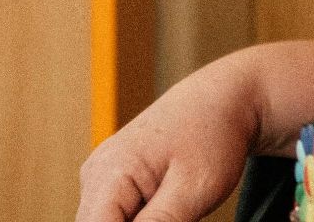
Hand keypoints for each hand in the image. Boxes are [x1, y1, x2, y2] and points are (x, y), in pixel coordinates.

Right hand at [75, 38, 313, 221]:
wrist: (219, 103)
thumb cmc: (211, 138)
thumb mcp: (193, 191)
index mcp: (110, 172)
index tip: (168, 219)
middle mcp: (95, 173)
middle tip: (178, 214)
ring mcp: (99, 174)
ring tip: (177, 211)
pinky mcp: (111, 179)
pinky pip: (113, 214)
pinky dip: (135, 220)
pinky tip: (168, 212)